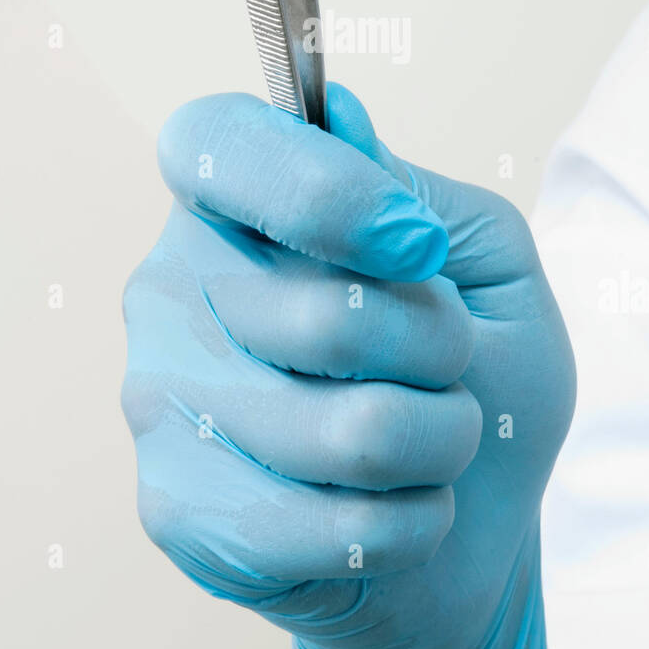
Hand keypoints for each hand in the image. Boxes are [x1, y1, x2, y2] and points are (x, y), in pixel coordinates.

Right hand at [122, 84, 574, 648]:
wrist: (471, 524)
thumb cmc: (480, 376)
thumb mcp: (486, 261)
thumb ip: (415, 189)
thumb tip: (341, 120)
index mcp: (236, 204)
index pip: (213, 142)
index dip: (324, 190)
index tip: (415, 244)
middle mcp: (173, 288)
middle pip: (329, 315)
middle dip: (438, 349)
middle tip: (444, 362)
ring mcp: (163, 401)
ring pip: (356, 433)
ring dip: (439, 443)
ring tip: (423, 441)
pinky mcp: (178, 512)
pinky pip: (337, 528)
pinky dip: (411, 525)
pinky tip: (386, 509)